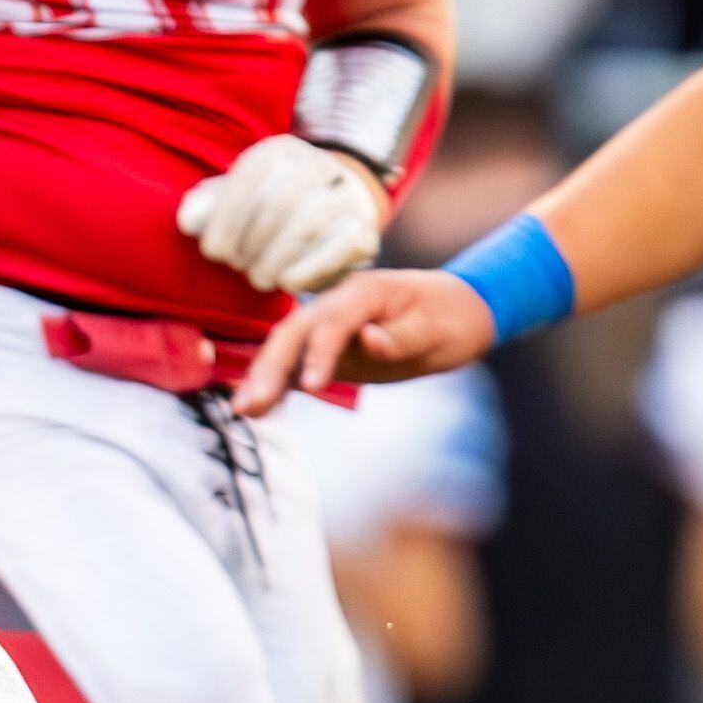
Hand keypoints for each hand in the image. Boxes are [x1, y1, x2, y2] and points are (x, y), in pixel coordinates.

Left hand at [177, 135, 385, 295]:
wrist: (325, 217)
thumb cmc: (263, 214)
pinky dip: (311, 266)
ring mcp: (345, 195)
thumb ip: (205, 207)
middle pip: (278, 201)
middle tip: (237, 266)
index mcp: (278, 151)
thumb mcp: (231, 202)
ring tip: (259, 278)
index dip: (226, 219)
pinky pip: (343, 244)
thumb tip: (188, 220)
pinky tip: (288, 282)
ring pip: (310, 220)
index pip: (249, 177)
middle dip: (250, 241)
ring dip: (275, 256)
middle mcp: (316, 164)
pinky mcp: (364, 229)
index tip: (214, 253)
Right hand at [235, 268, 497, 416]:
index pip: (333, 323)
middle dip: (270, 367)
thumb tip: (368, 342)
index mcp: (366, 293)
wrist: (460, 310)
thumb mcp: (438, 330)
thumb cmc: (452, 318)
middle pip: (293, 332)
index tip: (312, 387)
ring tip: (243, 409)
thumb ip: (400, 338)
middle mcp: (338, 303)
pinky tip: (257, 407)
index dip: (319, 353)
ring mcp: (329, 324)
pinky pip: (296, 363)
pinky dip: (276, 383)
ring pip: (287, 347)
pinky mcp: (329, 347)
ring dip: (263, 376)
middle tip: (251, 403)